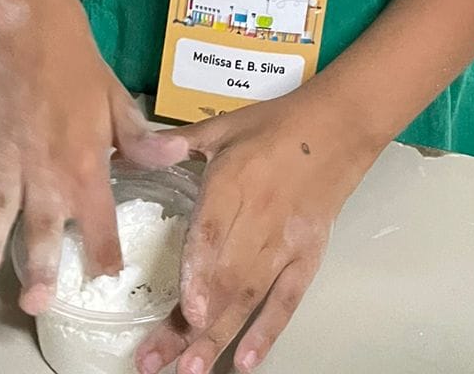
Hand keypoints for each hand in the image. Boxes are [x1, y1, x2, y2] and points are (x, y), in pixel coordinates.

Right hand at [0, 0, 188, 313]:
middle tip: (36, 303)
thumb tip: (178, 157)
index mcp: (86, 165)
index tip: (106, 276)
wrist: (37, 36)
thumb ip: (141, 140)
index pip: (99, 220)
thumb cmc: (83, 73)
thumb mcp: (120, 104)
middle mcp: (47, 171)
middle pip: (43, 228)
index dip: (104, 252)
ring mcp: (9, 161)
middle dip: (41, 267)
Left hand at [136, 93, 376, 373]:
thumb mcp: (224, 126)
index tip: (188, 311)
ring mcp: (287, 242)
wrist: (340, 124)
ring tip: (191, 371)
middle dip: (189, 325)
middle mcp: (260, 218)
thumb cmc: (276, 124)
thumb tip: (133, 149)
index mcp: (234, 181)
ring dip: (220, 337)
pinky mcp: (309, 256)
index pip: (214, 233)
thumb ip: (178, 143)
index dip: (199, 273)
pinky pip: (287, 299)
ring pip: (250, 296)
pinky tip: (246, 361)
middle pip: (225, 278)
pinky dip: (268, 331)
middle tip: (157, 362)